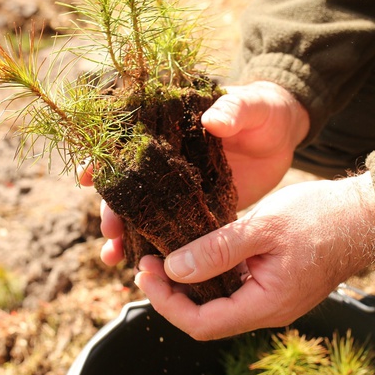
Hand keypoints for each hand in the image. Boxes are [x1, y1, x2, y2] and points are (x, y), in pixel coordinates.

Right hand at [81, 80, 310, 265]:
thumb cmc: (267, 113)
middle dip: (113, 211)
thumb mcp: (254, 107)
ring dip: (125, 237)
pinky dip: (157, 249)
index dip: (104, 160)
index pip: (128, 144)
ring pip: (145, 215)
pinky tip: (141, 267)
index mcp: (171, 130)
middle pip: (131, 188)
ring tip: (112, 258)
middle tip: (108, 232)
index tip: (87, 178)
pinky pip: (173, 232)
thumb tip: (211, 121)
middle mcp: (168, 162)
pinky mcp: (200, 210)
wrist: (287, 137)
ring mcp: (182, 189)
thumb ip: (234, 110)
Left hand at [133, 172, 374, 339]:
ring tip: (164, 255)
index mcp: (266, 305)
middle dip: (172, 294)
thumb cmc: (321, 217)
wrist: (366, 214)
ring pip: (219, 304)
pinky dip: (210, 274)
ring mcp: (272, 299)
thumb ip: (217, 250)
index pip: (201, 324)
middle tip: (148, 262)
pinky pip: (234, 289)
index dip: (167, 302)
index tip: (147, 271)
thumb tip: (173, 270)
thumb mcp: (263, 227)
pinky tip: (196, 251)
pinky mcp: (274, 284)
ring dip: (189, 284)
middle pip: (206, 319)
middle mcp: (267, 311)